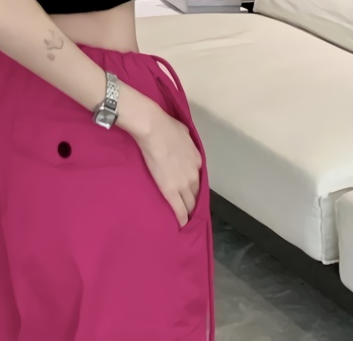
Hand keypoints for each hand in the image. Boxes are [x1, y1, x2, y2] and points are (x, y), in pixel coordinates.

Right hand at [133, 108, 202, 227]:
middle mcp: (194, 174)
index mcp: (197, 160)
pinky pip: (179, 209)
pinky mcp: (171, 191)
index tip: (190, 190)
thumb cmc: (166, 126)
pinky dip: (182, 218)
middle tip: (190, 209)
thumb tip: (181, 142)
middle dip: (194, 201)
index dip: (194, 185)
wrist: (154, 130)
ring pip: (190, 203)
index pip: (198, 179)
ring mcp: (184, 184)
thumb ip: (185, 141)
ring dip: (189, 211)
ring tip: (186, 218)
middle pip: (196, 193)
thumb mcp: (184, 131)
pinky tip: (182, 225)